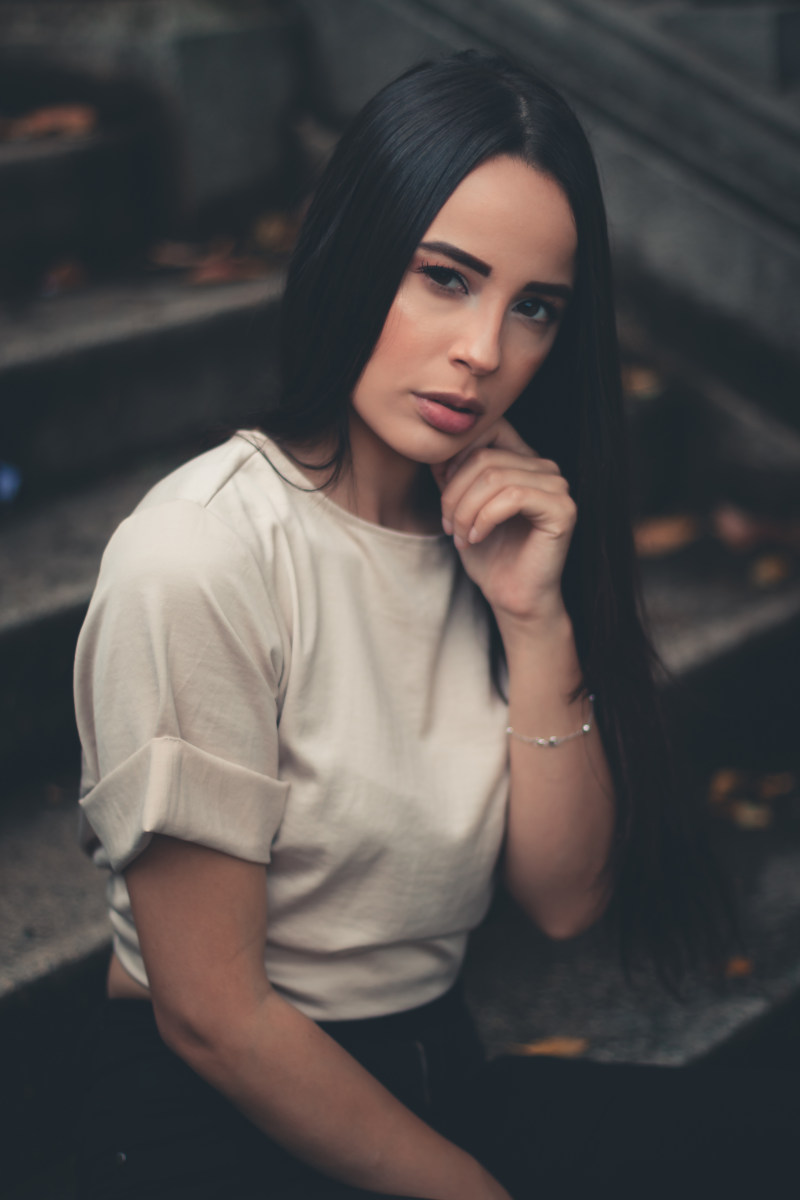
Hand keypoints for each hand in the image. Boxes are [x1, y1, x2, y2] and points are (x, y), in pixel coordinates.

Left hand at [433, 418, 575, 625]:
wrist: (512, 597)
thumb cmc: (489, 555)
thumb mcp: (461, 508)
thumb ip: (452, 476)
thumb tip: (436, 451)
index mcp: (524, 461)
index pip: (489, 429)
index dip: (457, 457)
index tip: (444, 495)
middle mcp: (545, 468)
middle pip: (484, 458)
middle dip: (454, 494)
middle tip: (449, 526)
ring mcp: (557, 487)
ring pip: (495, 477)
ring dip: (466, 510)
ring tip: (460, 535)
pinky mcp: (562, 510)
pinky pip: (513, 497)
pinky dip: (485, 518)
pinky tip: (478, 538)